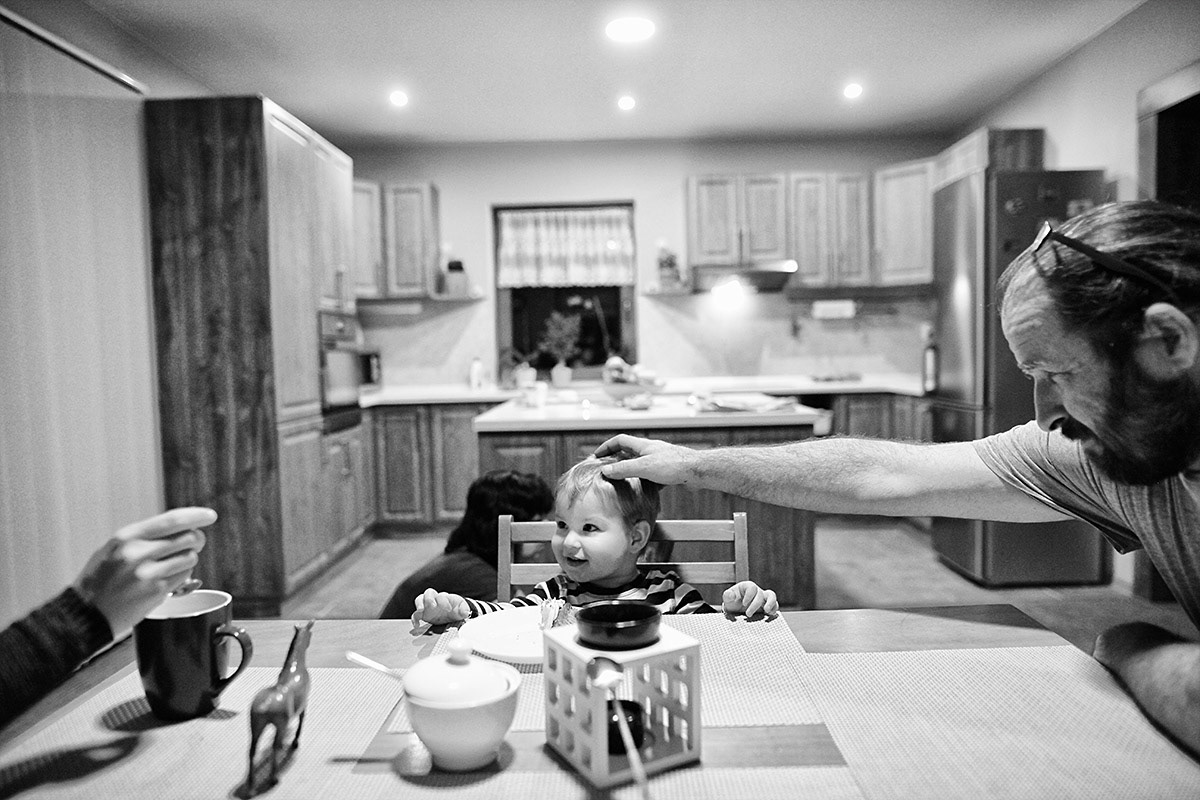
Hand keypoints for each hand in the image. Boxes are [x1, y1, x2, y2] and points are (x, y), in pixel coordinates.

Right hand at [73, 507, 215, 636]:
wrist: (85, 613)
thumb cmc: (100, 581)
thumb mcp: (114, 549)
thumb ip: (144, 537)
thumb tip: (181, 526)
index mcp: (127, 537)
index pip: (171, 520)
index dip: (195, 516)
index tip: (209, 516)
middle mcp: (138, 552)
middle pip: (188, 537)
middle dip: (196, 540)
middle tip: (194, 543)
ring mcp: (148, 573)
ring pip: (190, 557)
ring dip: (188, 559)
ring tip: (172, 565)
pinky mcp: (156, 591)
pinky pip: (184, 576)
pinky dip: (182, 575)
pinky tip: (167, 578)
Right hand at [412, 589, 469, 626]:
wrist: (452, 614)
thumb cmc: (456, 609)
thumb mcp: (462, 609)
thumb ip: (463, 610)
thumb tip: (465, 612)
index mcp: (445, 597)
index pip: (442, 596)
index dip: (444, 601)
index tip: (448, 608)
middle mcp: (435, 599)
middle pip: (429, 593)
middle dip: (430, 598)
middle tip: (432, 605)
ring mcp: (427, 606)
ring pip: (419, 599)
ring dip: (419, 604)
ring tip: (420, 610)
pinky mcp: (423, 614)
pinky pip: (415, 615)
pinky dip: (415, 619)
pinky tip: (417, 625)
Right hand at [593, 434, 693, 485]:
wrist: (697, 471)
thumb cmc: (674, 465)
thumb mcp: (644, 467)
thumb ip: (624, 469)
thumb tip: (606, 470)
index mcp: (643, 445)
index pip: (620, 440)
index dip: (607, 446)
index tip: (597, 455)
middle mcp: (651, 450)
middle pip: (629, 452)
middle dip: (616, 460)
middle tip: (607, 470)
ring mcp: (660, 460)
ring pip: (640, 464)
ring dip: (630, 471)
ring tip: (622, 483)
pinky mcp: (667, 471)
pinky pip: (651, 475)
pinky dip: (644, 481)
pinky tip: (642, 490)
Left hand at [722, 581, 778, 618]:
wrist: (735, 611)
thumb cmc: (732, 602)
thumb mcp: (727, 599)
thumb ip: (728, 596)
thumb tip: (730, 595)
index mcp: (747, 586)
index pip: (752, 587)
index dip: (749, 596)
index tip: (744, 604)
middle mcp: (756, 591)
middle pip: (760, 594)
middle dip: (755, 605)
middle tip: (748, 614)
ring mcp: (763, 598)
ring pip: (771, 596)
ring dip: (770, 603)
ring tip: (766, 611)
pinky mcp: (767, 606)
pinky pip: (775, 605)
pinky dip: (774, 609)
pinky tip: (769, 615)